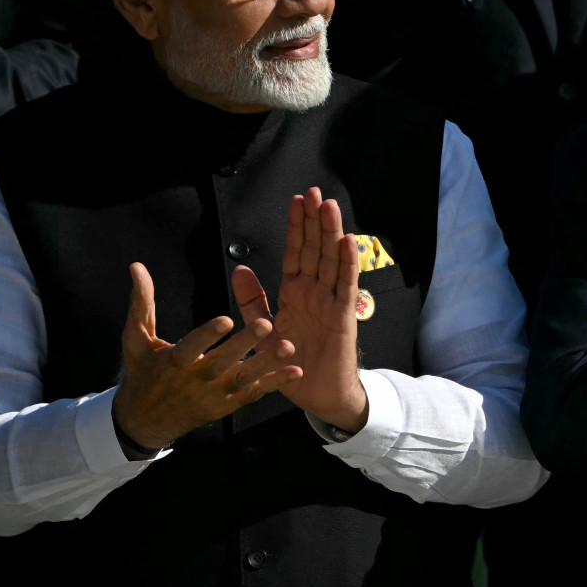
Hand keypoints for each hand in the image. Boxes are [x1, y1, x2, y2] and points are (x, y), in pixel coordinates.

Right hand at [112, 262, 300, 454]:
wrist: (146, 421)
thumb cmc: (143, 372)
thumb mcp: (136, 339)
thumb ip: (141, 303)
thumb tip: (137, 267)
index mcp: (173, 362)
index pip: (190, 348)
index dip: (207, 335)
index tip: (225, 319)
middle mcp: (195, 381)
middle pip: (222, 363)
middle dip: (243, 345)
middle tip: (266, 324)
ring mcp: (213, 395)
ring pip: (243, 380)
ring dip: (266, 365)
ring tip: (288, 347)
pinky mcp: (227, 405)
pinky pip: (253, 394)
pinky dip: (274, 384)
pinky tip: (295, 371)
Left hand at [233, 187, 367, 434]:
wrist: (317, 396)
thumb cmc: (292, 364)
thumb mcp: (262, 330)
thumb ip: (252, 300)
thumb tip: (239, 269)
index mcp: (295, 292)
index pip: (295, 252)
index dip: (296, 227)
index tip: (296, 200)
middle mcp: (314, 292)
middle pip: (314, 249)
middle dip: (314, 220)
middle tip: (314, 191)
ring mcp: (330, 301)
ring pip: (331, 260)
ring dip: (331, 233)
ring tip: (329, 205)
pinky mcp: (343, 317)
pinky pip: (345, 286)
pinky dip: (346, 264)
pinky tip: (347, 241)